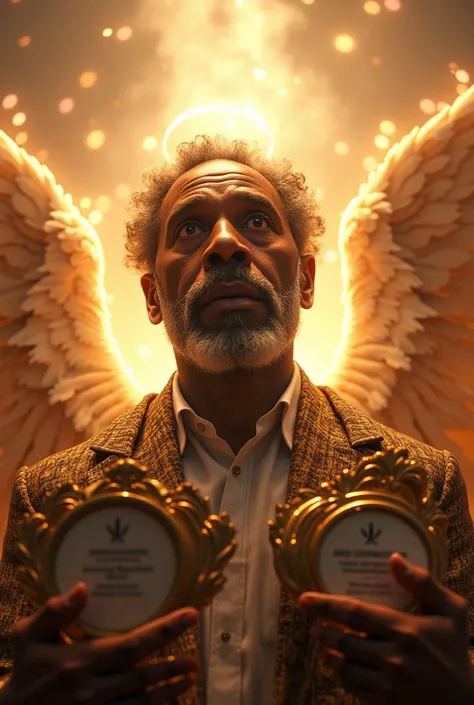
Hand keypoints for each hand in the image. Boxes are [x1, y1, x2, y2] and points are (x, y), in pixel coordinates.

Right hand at [1, 583, 198, 704]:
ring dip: (169, 690)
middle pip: (141, 676)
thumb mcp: (28, 636)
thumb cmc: (26, 669)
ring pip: (141, 702)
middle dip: (171, 665)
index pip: (130, 645)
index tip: (189, 615)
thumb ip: (55, 611)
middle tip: (195, 655)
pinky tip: (170, 698)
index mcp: (80, 661)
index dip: (163, 631)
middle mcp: (92, 689)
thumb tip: (83, 587)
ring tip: (191, 674)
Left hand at [298, 553, 473, 704]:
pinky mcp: (384, 703)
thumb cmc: (453, 651)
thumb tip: (394, 558)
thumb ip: (423, 582)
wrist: (464, 702)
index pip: (355, 614)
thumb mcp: (451, 611)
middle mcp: (392, 657)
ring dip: (328, 652)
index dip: (326, 605)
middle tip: (314, 622)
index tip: (304, 599)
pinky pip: (352, 687)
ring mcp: (387, 684)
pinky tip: (342, 664)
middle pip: (342, 640)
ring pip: (343, 665)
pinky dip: (342, 674)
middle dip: (323, 629)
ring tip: (324, 640)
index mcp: (404, 629)